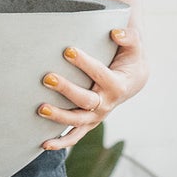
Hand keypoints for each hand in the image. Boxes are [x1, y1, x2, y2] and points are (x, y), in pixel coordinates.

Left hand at [37, 24, 149, 152]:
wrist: (133, 79)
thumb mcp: (135, 45)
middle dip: (66, 89)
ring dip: (59, 117)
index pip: (101, 74)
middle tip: (47, 77)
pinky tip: (44, 144)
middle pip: (86, 100)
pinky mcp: (89, 121)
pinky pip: (75, 136)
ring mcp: (98, 115)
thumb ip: (129, 36)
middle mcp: (108, 103)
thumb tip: (116, 33)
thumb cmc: (130, 57)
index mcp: (118, 85)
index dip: (85, 63)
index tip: (68, 50)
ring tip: (41, 108)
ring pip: (78, 121)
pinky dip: (61, 142)